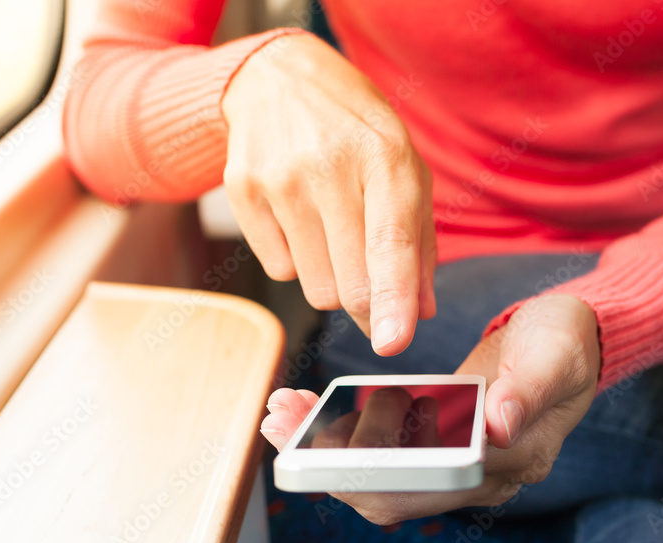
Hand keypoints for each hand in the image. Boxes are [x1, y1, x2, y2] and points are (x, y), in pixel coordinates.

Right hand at [222, 33, 435, 354]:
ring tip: (333, 231)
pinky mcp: (243, 190)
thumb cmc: (356, 133)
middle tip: (374, 296)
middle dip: (368, 306)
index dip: (393, 300)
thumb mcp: (405, 171)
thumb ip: (419, 244)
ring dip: (333, 280)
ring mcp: (279, 178)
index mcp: (384, 158)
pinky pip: (279, 270)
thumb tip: (420, 311)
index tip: (394, 343)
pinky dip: (297, 260)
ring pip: (315, 287)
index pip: (390, 244)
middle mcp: (328, 166)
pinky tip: (300, 219)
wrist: (279, 78)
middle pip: (349, 283)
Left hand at [261, 294, 600, 523]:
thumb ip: (527, 390)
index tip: (325, 451)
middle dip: (330, 465)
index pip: (434, 488)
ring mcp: (455, 464)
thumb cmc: (565, 344)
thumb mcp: (554, 355)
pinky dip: (340, 434)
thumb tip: (497, 425)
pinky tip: (311, 408)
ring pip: (378, 478)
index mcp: (513, 463)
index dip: (376, 474)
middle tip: (282, 424)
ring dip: (325, 451)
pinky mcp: (434, 445)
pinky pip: (379, 454)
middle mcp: (480, 478)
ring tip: (285, 411)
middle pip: (394, 495)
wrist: (566, 341)